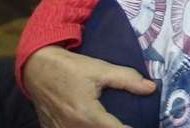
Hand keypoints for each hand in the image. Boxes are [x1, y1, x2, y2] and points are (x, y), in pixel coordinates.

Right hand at [24, 45, 155, 127]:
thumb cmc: (71, 68)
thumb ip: (127, 79)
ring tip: (112, 122)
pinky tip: (92, 123)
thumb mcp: (101, 69)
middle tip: (127, 122)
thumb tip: (151, 88)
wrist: (37, 68)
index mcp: (86, 114)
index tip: (141, 125)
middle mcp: (71, 127)